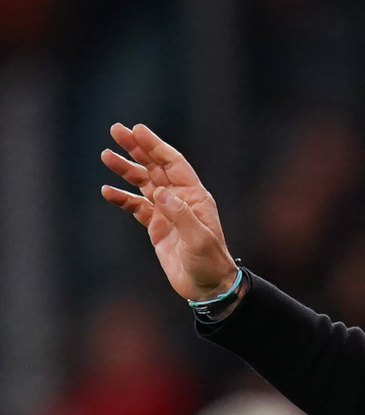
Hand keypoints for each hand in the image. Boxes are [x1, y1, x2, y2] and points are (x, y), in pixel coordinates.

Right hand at [99, 123, 237, 300]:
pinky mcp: (156, 226)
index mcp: (195, 196)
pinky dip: (122, 198)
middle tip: (116, 130)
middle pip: (156, 167)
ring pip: (143, 183)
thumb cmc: (209, 261)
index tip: (137, 130)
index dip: (156, 146)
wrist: (206, 285)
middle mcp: (180, 199)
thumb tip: (161, 192)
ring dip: (126, 169)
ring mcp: (167, 211)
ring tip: (106, 156)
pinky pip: (136, 206)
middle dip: (137, 148)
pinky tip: (107, 191)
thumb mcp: (198, 238)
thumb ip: (180, 215)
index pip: (173, 163)